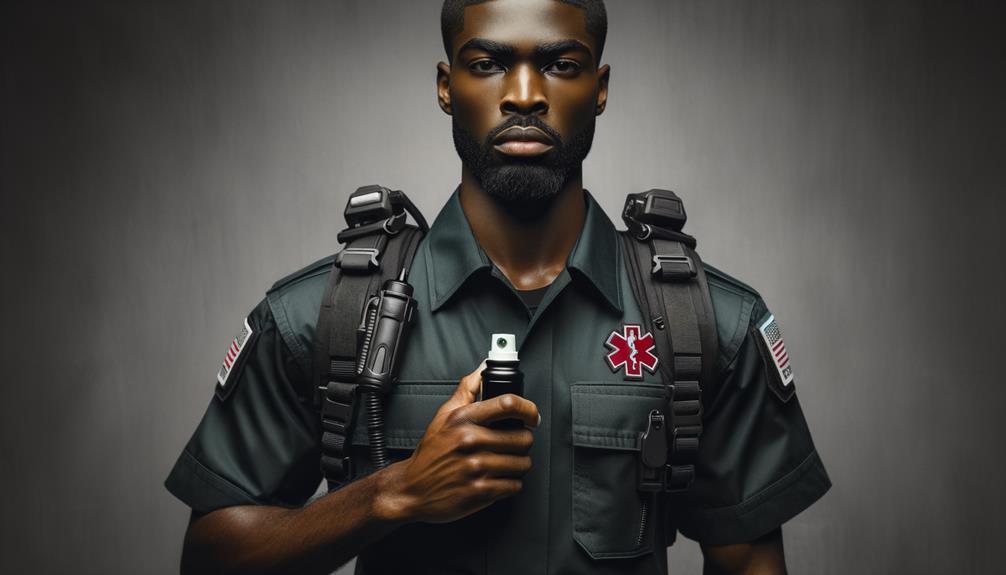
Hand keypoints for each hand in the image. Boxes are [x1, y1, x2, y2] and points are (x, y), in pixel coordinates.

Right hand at [376, 363, 539, 523]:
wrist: (413, 488)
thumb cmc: (432, 452)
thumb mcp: (444, 415)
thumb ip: (468, 388)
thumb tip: (483, 368)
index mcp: (463, 419)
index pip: (508, 404)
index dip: (528, 409)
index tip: (532, 416)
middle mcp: (470, 441)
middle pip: (522, 438)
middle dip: (522, 442)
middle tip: (512, 444)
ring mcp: (476, 467)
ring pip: (522, 463)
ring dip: (518, 464)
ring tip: (504, 462)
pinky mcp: (480, 491)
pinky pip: (515, 485)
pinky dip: (511, 484)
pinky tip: (498, 478)